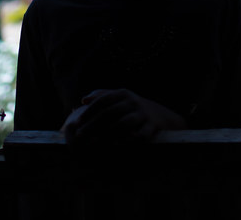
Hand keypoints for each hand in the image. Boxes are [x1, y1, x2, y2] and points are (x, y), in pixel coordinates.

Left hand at [61, 88, 186, 143]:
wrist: (163, 115)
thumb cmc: (134, 108)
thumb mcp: (121, 97)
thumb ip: (102, 96)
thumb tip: (83, 100)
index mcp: (123, 94)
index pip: (103, 100)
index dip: (89, 111)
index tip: (77, 122)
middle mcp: (133, 102)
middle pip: (110, 113)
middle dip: (93, 125)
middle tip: (80, 135)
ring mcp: (143, 114)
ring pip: (124, 124)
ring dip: (107, 134)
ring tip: (94, 143)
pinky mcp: (152, 127)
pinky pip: (140, 135)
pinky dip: (127, 141)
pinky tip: (116, 146)